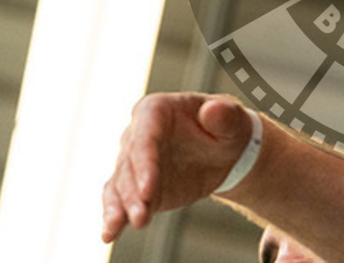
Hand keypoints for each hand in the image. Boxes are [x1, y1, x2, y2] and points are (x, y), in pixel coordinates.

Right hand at [101, 93, 254, 243]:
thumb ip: (224, 115)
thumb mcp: (233, 119)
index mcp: (155, 110)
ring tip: (119, 228)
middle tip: (141, 215)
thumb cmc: (226, 127)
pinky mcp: (134, 186)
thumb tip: (212, 110)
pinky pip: (118, 199)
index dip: (145, 162)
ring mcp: (133, 161)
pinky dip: (114, 216)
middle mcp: (137, 134)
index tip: (148, 190)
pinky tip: (110, 233)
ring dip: (121, 207)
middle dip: (132, 192)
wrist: (224, 151)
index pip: (144, 136)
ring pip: (120, 185)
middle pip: (128, 164)